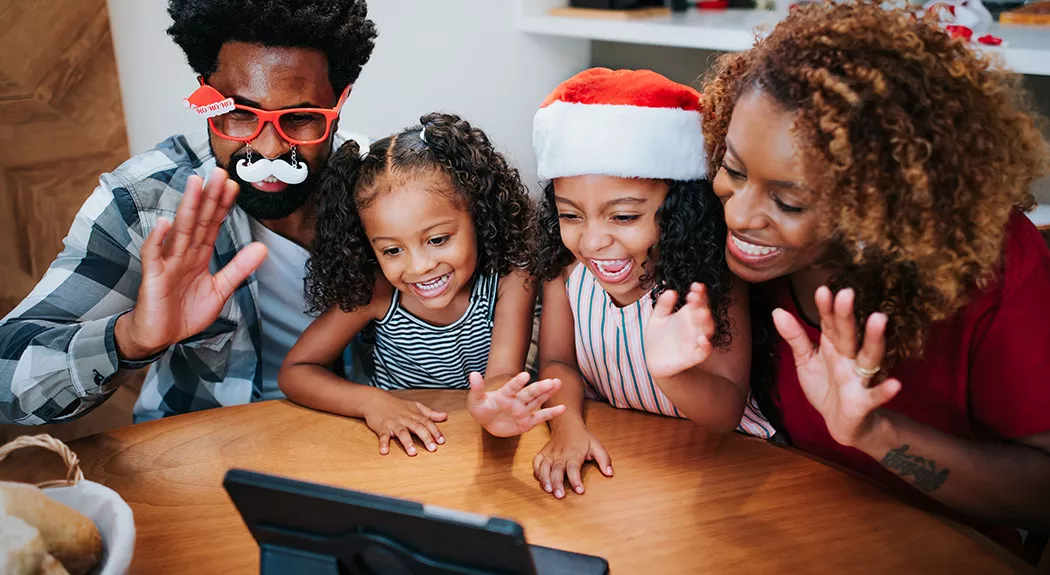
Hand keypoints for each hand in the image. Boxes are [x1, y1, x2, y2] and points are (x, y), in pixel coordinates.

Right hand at [115, 168, 267, 359]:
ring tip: (195, 184)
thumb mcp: (219, 290)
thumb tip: (262, 248)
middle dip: (209, 197)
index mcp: (198, 255)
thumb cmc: (184, 312)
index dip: (223, 206)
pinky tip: (163, 223)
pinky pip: (153, 255)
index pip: (212, 225)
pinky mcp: (152, 277)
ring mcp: (166, 262)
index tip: (235, 185)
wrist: (159, 336)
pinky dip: (157, 239)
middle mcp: (183, 253)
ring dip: (187, 207)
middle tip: (219, 172)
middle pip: (197, 220)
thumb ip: (239, 269)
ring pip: (179, 230)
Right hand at [361, 392, 447, 455]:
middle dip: (426, 438)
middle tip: (432, 449)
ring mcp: (393, 423)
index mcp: (414, 414)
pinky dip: (383, 443)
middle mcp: (405, 419)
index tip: (442, 441)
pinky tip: (384, 451)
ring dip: (407, 442)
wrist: (375, 400)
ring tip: (413, 453)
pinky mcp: (381, 427)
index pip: (427, 422)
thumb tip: (445, 416)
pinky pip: (383, 436)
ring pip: (402, 432)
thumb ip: (430, 413)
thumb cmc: (397, 405)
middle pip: (417, 428)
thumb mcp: (415, 406)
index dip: (435, 431)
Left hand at [466, 372, 565, 437]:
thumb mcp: (475, 400)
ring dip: (548, 393)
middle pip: (530, 393)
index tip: (526, 375)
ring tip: (558, 384)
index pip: (512, 387)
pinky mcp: (527, 422)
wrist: (487, 421)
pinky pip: (540, 417)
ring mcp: (523, 410)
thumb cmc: (481, 408)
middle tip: (553, 380)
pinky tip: (562, 408)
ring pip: (538, 401)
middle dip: (541, 387)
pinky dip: (551, 413)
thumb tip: (473, 374)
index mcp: (505, 394)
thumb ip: (476, 388)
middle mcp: (517, 400)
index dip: (518, 382)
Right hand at [533, 421, 611, 498]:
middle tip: (559, 495)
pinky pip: (536, 462)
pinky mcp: (543, 453)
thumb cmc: (583, 438)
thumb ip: (604, 459)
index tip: (579, 491)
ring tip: (548, 490)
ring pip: (544, 466)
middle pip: (557, 469)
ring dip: (545, 478)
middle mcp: (561, 454)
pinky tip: (540, 480)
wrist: (567, 424)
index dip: (576, 480)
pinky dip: (536, 471)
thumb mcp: (597, 446)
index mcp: (574, 453)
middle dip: (557, 483)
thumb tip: (609, 473)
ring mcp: (550, 454)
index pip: (574, 468)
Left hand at [644, 283, 714, 378]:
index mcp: (687, 314)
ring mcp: (695, 341)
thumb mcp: (657, 319)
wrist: (654, 361)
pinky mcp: (693, 356)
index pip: (697, 301)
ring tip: (702, 313)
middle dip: (702, 304)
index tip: (695, 286)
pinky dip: (706, 346)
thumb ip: (663, 305)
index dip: (699, 293)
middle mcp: (694, 326)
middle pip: (704, 313)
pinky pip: (704, 352)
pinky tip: (702, 339)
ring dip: (706, 322)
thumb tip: (671, 291)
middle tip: (696, 296)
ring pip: (707, 330)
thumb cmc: (658, 338)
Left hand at [772, 287, 901, 447]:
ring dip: (873, 339)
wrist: (841, 423)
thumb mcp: (806, 361)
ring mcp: (858, 378)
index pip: (829, 324)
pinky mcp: (864, 401)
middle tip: (847, 293)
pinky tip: (895, 384)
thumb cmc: (826, 386)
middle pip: (847, 335)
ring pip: (868, 356)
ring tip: (878, 318)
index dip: (826, 308)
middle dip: (846, 316)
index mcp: (833, 347)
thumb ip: (795, 337)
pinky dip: (885, 391)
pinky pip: (875, 396)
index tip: (822, 290)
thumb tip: (777, 311)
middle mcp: (848, 358)